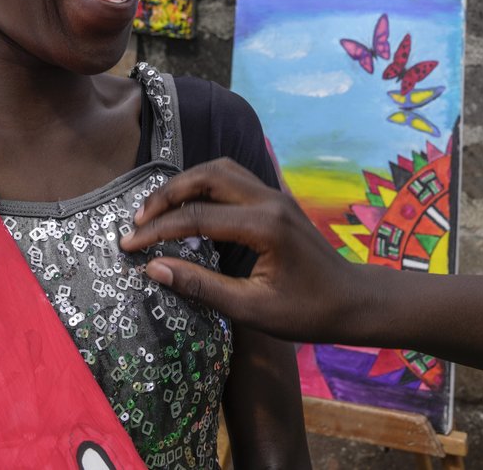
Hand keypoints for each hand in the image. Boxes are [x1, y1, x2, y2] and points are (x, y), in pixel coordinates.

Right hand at [120, 159, 362, 343]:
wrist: (354, 302)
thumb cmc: (307, 313)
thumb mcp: (251, 309)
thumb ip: (201, 286)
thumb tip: (153, 268)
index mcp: (263, 226)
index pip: (196, 216)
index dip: (157, 230)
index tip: (128, 246)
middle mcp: (269, 199)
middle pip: (206, 176)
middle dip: (167, 195)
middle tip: (138, 220)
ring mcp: (275, 195)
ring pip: (220, 170)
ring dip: (185, 184)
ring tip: (157, 210)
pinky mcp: (276, 200)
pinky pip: (233, 179)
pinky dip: (204, 186)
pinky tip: (188, 205)